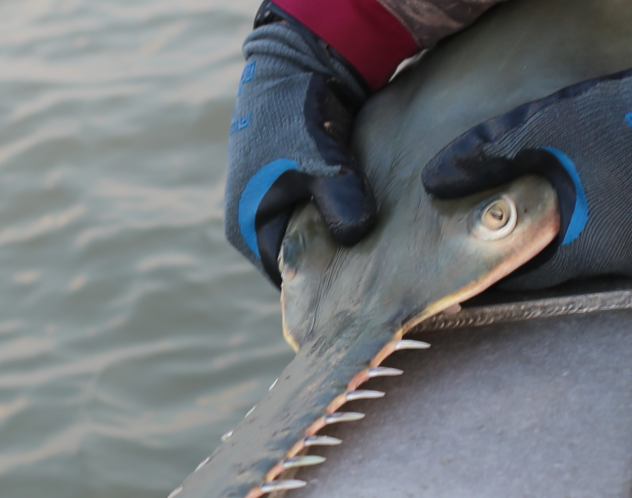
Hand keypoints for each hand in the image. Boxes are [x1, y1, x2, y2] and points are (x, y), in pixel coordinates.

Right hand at [222, 10, 376, 284]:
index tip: (367, 300)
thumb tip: (358, 238)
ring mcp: (275, 205)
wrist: (296, 63)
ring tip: (386, 252)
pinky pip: (325, 217)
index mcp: (246, 230)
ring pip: (317, 240)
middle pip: (303, 264)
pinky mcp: (296, 188)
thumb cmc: (296, 116)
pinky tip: (379, 219)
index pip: (288, 283)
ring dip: (346, 240)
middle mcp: (255, 224)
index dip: (326, 293)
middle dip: (339, 270)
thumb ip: (339, 203)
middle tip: (384, 280)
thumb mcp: (320, 162)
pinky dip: (348, 218)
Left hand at [422, 48, 631, 290]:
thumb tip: (434, 180)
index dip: (495, 268)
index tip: (469, 260)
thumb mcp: (539, 130)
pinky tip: (574, 206)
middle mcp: (620, 265)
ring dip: (558, 239)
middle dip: (526, 250)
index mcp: (589, 251)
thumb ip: (483, 156)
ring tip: (533, 217)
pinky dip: (587, 228)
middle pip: (554, 268)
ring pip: (582, 256)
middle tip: (496, 234)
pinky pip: (609, 241)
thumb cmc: (617, 118)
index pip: (525, 278)